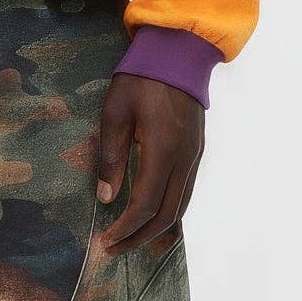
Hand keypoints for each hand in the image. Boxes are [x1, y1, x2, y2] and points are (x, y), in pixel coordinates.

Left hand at [96, 74, 204, 257]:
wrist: (179, 52)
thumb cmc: (141, 78)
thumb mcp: (115, 113)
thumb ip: (111, 157)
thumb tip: (106, 197)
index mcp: (162, 150)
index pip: (144, 204)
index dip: (125, 228)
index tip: (106, 240)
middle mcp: (184, 160)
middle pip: (166, 215)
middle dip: (139, 237)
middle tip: (115, 248)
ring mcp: (194, 156)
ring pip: (180, 207)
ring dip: (155, 229)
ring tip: (131, 239)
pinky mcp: (196, 151)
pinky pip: (184, 192)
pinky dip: (168, 211)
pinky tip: (152, 216)